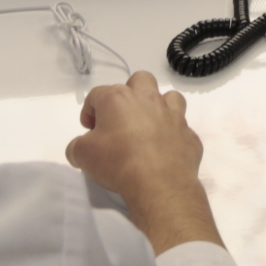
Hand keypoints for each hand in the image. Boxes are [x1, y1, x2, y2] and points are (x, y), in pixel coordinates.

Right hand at [66, 72, 223, 252]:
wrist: (159, 184)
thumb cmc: (117, 162)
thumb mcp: (83, 156)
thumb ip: (76, 147)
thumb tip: (79, 148)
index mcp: (119, 99)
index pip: (97, 95)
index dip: (89, 111)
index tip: (88, 130)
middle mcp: (148, 99)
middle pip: (139, 80)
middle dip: (129, 94)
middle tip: (121, 119)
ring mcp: (173, 115)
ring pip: (169, 97)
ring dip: (158, 107)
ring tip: (148, 127)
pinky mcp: (189, 135)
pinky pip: (181, 129)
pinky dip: (173, 136)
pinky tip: (164, 152)